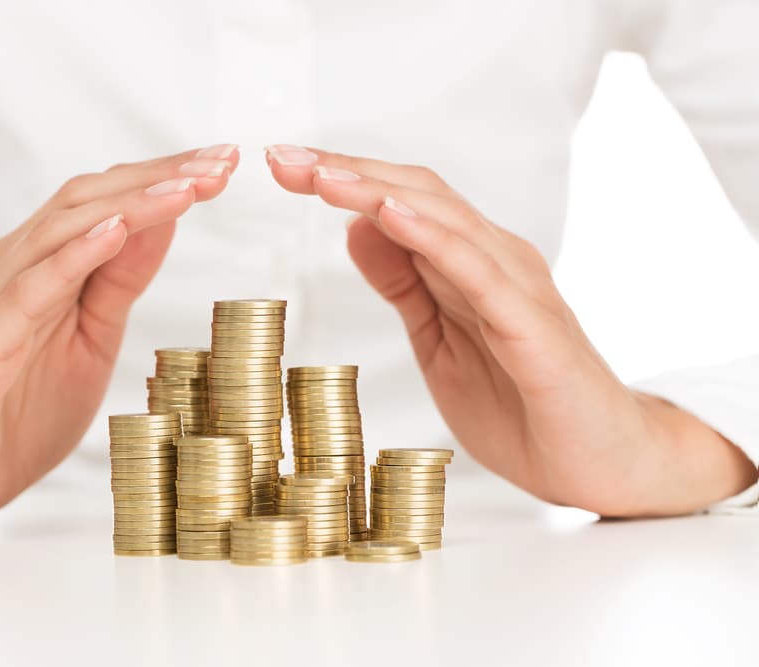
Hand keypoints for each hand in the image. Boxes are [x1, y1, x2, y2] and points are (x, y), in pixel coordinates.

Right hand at [0, 145, 239, 534]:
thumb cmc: (18, 410)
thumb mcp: (91, 338)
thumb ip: (119, 281)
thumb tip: (164, 221)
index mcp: (39, 265)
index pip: (105, 201)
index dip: (164, 178)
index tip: (224, 163)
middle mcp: (10, 268)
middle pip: (86, 201)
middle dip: (158, 178)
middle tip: (221, 162)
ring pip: (59, 233)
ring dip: (128, 205)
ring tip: (185, 188)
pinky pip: (26, 293)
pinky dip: (72, 258)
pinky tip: (114, 232)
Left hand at [266, 145, 756, 515]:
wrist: (599, 464)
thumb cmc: (520, 404)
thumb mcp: (438, 341)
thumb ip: (405, 284)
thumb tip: (356, 229)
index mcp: (466, 264)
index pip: (399, 202)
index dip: (342, 180)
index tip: (284, 165)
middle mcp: (493, 261)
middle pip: (415, 196)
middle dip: (346, 173)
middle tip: (284, 158)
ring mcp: (516, 288)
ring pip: (444, 221)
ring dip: (379, 193)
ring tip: (324, 175)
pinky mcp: (533, 327)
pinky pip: (479, 273)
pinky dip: (435, 239)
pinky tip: (392, 215)